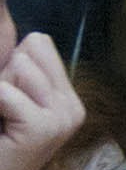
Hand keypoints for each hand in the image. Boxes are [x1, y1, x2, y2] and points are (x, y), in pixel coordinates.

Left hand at [0, 30, 84, 169]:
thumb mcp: (13, 108)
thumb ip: (21, 78)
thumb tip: (24, 41)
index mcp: (69, 99)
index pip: (40, 44)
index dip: (11, 63)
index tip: (6, 100)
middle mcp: (73, 106)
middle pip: (31, 50)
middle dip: (5, 75)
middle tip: (3, 112)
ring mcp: (62, 117)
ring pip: (18, 68)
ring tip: (0, 119)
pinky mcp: (42, 128)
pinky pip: (6, 91)